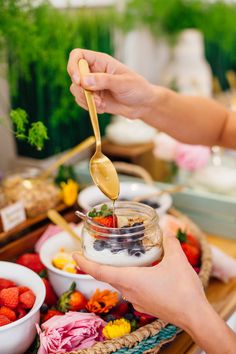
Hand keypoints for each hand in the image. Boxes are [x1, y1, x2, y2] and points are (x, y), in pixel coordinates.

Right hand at [67, 48, 156, 118]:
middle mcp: (93, 72)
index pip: (77, 56)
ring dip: (86, 100)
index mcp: (100, 61)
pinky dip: (89, 107)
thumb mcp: (123, 83)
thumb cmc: (137, 88)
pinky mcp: (93, 98)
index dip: (73, 66)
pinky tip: (102, 109)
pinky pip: (81, 101)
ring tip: (101, 105)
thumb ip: (103, 81)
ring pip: (76, 90)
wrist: (142, 105)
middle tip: (94, 99)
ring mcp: (92, 85)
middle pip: (74, 75)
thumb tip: (83, 80)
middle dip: (81, 90)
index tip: (79, 80)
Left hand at [73, 233, 206, 328]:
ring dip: (116, 270)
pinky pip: (131, 288)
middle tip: (97, 249)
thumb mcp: (176, 259)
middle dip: (99, 263)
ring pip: (120, 282)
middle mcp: (129, 291)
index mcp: (130, 279)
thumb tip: (165, 228)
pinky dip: (128, 277)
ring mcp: (136, 300)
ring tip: (119, 256)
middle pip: (107, 275)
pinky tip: (140, 271)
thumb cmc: (182, 289)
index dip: (84, 263)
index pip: (99, 271)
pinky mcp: (145, 304)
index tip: (73, 256)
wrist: (195, 316)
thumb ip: (169, 242)